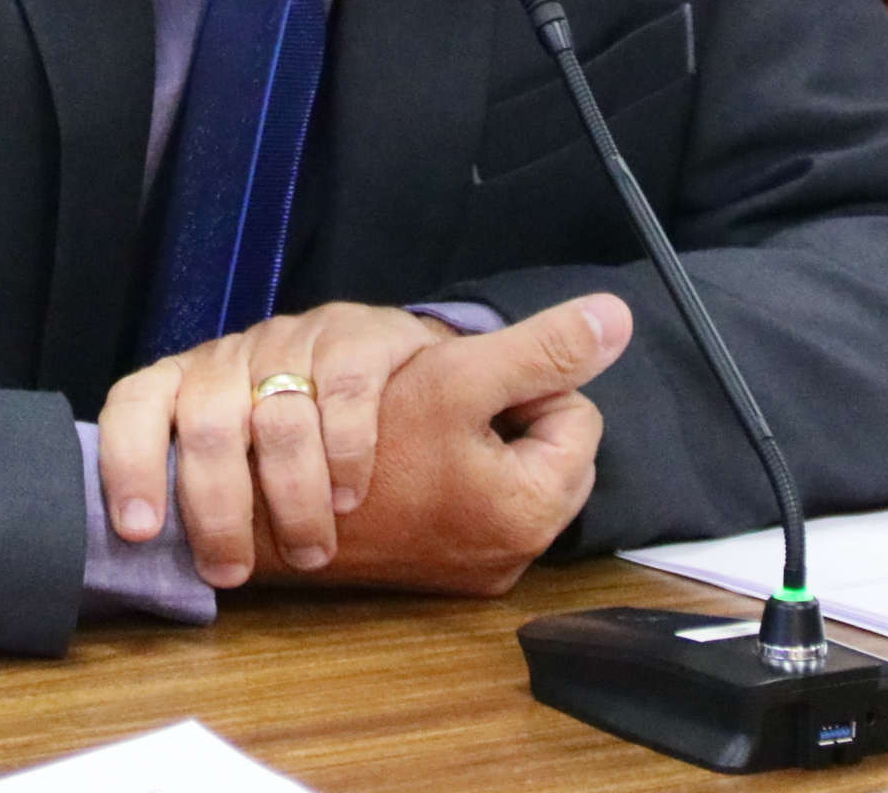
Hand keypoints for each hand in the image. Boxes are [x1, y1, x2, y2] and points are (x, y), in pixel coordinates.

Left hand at [98, 303, 455, 586]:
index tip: (140, 532)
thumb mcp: (235, 455)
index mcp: (182, 382)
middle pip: (209, 426)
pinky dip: (346, 456)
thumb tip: (160, 568)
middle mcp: (228, 357)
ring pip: (280, 420)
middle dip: (218, 510)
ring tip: (310, 554)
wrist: (381, 357)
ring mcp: (290, 341)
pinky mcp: (353, 337)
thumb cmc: (287, 433)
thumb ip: (202, 492)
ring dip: (293, 500)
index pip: (134, 404)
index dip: (128, 465)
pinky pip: (344, 396)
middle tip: (233, 571)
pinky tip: (349, 498)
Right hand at [258, 293, 632, 596]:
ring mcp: (473, 567)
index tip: (466, 385)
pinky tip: (400, 459)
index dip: (524, 382)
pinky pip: (467, 501)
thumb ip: (543, 347)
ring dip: (470, 440)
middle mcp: (513, 555)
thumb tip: (619, 317)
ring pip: (504, 470)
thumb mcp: (456, 377)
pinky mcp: (437, 568)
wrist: (268, 515)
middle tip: (440, 403)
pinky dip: (443, 472)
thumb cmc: (360, 445)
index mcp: (532, 512)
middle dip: (500, 415)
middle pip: (543, 448)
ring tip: (417, 429)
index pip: (575, 415)